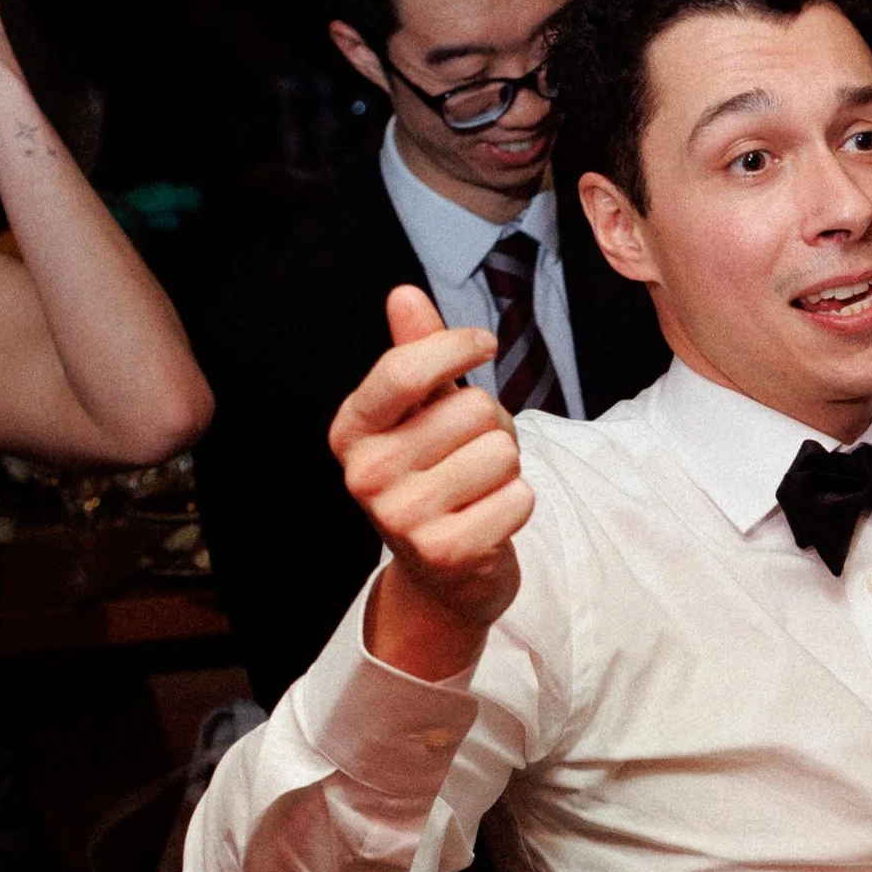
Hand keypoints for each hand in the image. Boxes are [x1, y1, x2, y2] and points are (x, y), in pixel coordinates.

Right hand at [330, 282, 530, 676]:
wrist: (443, 576)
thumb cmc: (435, 478)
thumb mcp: (418, 415)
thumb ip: (415, 355)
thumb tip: (404, 294)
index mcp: (352, 432)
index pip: (405, 369)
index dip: (455, 346)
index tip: (485, 343)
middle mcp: (366, 475)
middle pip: (473, 408)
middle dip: (492, 426)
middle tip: (474, 453)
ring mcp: (403, 518)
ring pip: (502, 452)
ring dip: (508, 467)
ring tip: (481, 487)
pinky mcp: (446, 553)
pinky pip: (519, 497)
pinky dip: (519, 503)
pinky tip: (491, 518)